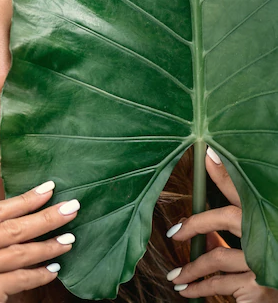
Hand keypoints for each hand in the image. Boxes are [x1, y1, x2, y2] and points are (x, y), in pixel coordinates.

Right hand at [0, 181, 77, 302]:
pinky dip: (40, 274)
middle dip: (45, 217)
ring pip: (19, 251)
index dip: (23, 199)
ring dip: (49, 246)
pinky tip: (54, 270)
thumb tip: (22, 216)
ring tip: (69, 240)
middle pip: (10, 227)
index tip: (48, 189)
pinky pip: (21, 277)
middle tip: (71, 207)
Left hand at [165, 147, 277, 301]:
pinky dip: (197, 287)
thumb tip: (199, 227)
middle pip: (230, 216)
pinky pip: (218, 284)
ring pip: (217, 256)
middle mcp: (271, 234)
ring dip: (190, 267)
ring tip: (174, 275)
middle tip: (173, 233)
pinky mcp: (260, 287)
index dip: (226, 173)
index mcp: (268, 219)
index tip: (207, 153)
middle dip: (196, 222)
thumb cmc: (264, 270)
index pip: (245, 190)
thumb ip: (232, 234)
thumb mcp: (252, 247)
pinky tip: (184, 289)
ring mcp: (265, 261)